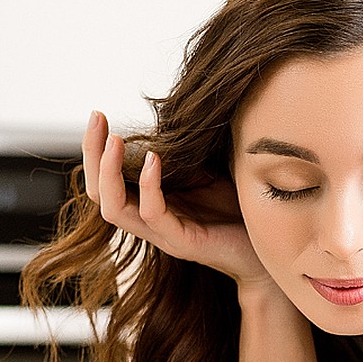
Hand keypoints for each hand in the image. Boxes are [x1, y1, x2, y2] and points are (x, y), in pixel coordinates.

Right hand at [83, 110, 268, 284]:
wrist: (269, 245)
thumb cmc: (239, 210)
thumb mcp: (206, 175)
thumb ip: (182, 157)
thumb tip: (168, 121)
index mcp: (151, 204)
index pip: (105, 181)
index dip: (95, 149)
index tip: (98, 115)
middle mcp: (150, 222)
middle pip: (98, 193)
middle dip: (93, 154)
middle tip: (96, 118)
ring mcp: (164, 235)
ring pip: (115, 208)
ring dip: (109, 172)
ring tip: (115, 140)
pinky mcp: (183, 243)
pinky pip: (154, 215)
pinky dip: (149, 186)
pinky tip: (154, 160)